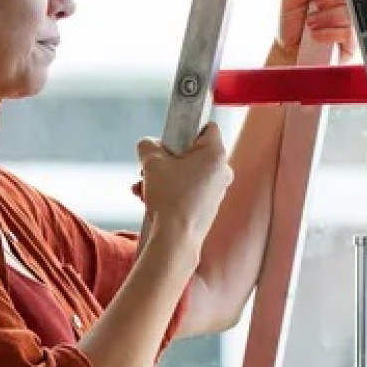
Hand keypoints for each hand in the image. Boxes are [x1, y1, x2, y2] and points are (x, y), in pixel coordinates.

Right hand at [135, 123, 232, 244]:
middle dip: (166, 159)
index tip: (169, 139)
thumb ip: (148, 146)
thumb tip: (148, 146)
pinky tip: (149, 199)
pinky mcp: (208, 206)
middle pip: (192, 153)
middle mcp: (222, 171)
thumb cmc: (170, 200)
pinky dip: (170, 191)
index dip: (184, 129)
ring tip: (144, 187)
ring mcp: (217, 190)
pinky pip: (187, 190)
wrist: (176, 239)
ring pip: (186, 173)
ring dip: (163, 177)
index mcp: (216, 154)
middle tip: (150, 167)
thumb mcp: (151, 163)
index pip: (206, 127)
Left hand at [270, 0, 353, 64]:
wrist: (288, 53)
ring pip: (349, 13)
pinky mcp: (351, 42)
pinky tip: (317, 36)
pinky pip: (349, 33)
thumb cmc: (291, 26)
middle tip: (314, 9)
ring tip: (311, 25)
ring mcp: (348, 24)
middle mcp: (342, 6)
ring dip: (326, 19)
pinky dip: (329, 34)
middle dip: (327, 3)